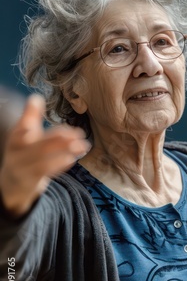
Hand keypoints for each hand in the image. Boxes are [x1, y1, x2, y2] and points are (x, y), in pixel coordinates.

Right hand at [0, 94, 89, 216]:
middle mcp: (18, 155)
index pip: (20, 131)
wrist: (11, 184)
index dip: (25, 123)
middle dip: (59, 139)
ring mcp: (24, 170)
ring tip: (82, 145)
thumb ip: (30, 116)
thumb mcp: (22, 134)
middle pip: (39, 147)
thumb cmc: (21, 153)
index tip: (32, 116)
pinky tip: (73, 158)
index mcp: (16, 139)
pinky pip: (47, 173)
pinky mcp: (32, 182)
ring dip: (65, 153)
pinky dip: (61, 165)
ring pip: (45, 162)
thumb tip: (36, 97)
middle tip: (78, 133)